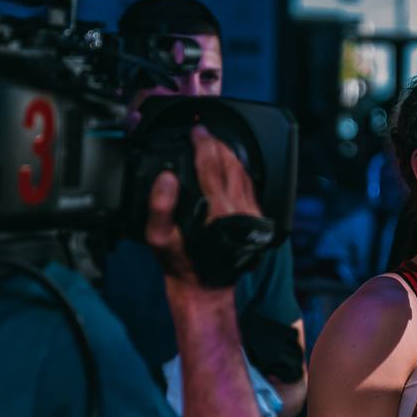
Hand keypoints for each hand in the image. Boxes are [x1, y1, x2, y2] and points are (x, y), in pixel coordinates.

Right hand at [146, 124, 263, 286]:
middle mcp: (240, 209)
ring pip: (244, 172)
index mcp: (218, 211)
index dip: (203, 144)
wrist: (205, 285)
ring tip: (214, 144)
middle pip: (232, 164)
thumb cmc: (182, 263)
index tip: (196, 131)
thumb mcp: (159, 238)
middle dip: (217, 145)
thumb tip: (166, 177)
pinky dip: (239, 170)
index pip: (211, 165)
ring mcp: (252, 213)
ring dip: (229, 155)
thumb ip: (160, 206)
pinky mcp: (256, 217)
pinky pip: (250, 185)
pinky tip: (229, 165)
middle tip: (203, 133)